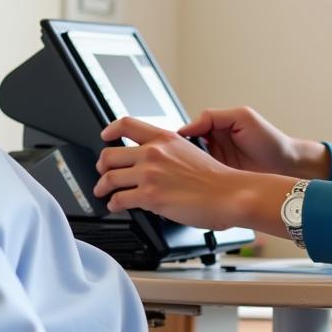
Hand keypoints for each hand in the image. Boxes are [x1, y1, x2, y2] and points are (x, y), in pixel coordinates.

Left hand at [94, 116, 274, 228]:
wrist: (230, 194)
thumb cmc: (218, 179)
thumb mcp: (191, 151)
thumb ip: (170, 152)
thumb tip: (157, 161)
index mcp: (165, 138)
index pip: (126, 124)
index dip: (109, 130)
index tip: (105, 136)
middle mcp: (153, 152)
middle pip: (109, 154)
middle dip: (102, 167)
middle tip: (103, 174)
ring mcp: (149, 174)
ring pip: (109, 177)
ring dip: (102, 187)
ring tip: (104, 193)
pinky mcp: (149, 196)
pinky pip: (118, 199)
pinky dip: (113, 205)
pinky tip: (117, 207)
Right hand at [179, 107, 329, 178]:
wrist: (287, 165)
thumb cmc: (270, 140)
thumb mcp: (242, 117)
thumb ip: (214, 117)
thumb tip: (190, 125)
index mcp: (216, 127)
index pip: (189, 131)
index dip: (178, 137)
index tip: (171, 144)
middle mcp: (214, 145)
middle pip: (186, 149)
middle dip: (179, 156)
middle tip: (176, 161)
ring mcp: (217, 163)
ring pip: (192, 165)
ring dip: (187, 169)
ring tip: (182, 174)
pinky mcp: (221, 179)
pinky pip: (203, 178)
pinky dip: (197, 181)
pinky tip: (194, 184)